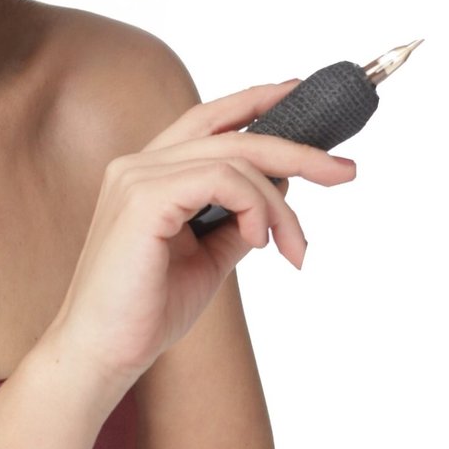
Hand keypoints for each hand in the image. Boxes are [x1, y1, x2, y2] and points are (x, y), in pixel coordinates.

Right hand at [48, 79, 356, 392]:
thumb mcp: (208, 258)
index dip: (256, 100)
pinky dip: (256, 207)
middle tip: (345, 171)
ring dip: (281, 204)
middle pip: (230, 130)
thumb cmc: (146, 311)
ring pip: (237, 157)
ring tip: (295, 248)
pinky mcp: (144, 199)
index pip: (207, 119)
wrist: (103, 353)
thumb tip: (279, 192)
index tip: (302, 96)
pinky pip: (223, 180)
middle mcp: (137, 164)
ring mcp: (137, 177)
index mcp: (147, 172)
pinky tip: (260, 241)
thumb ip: (238, 219)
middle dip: (297, 147)